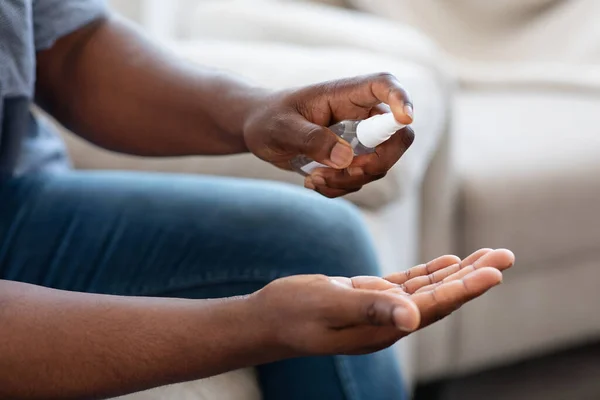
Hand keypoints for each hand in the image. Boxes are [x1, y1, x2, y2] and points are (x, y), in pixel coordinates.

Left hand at [243, 73, 413, 197]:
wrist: (259, 131)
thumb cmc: (269, 119)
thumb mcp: (282, 128)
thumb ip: (311, 139)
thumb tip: (345, 158)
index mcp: (345, 94)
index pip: (384, 85)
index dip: (401, 99)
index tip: (405, 118)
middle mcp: (360, 115)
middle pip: (397, 136)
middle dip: (377, 162)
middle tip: (346, 171)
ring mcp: (359, 139)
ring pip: (378, 166)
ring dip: (348, 180)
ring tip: (313, 178)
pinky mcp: (352, 160)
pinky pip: (360, 181)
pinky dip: (339, 188)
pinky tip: (313, 181)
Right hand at [249, 249, 513, 356]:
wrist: (268, 320)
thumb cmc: (292, 312)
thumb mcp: (328, 306)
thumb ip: (369, 309)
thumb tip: (413, 318)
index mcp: (382, 328)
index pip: (433, 306)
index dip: (465, 288)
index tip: (495, 271)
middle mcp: (388, 322)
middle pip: (440, 298)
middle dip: (473, 276)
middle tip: (504, 256)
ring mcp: (379, 311)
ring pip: (428, 289)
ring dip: (458, 273)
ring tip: (487, 257)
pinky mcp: (367, 298)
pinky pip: (407, 285)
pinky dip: (429, 273)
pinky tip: (446, 263)